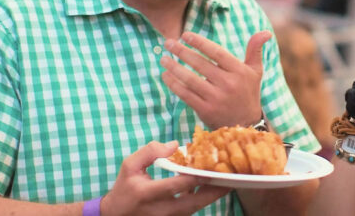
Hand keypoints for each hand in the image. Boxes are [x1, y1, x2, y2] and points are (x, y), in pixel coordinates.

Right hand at [101, 141, 228, 215]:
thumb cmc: (124, 189)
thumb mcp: (130, 166)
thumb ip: (150, 152)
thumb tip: (175, 146)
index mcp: (147, 193)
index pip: (175, 186)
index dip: (194, 177)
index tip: (211, 167)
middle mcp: (159, 210)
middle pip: (191, 203)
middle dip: (212, 192)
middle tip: (230, 180)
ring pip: (194, 209)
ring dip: (210, 197)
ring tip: (227, 184)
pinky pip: (190, 212)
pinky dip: (201, 201)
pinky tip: (212, 189)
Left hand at [161, 31, 271, 128]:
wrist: (246, 124)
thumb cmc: (248, 92)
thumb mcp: (255, 71)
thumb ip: (255, 50)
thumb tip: (265, 32)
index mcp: (239, 71)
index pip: (216, 52)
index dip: (200, 42)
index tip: (185, 35)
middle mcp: (228, 84)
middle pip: (200, 64)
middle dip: (182, 52)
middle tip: (168, 43)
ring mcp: (216, 98)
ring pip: (190, 79)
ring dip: (174, 68)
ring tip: (163, 59)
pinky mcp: (206, 110)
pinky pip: (185, 95)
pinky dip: (174, 84)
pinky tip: (165, 76)